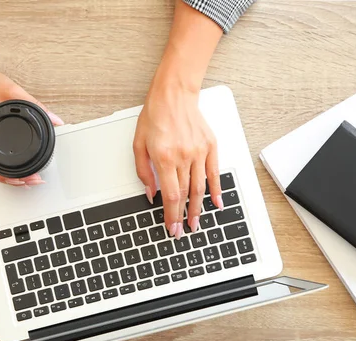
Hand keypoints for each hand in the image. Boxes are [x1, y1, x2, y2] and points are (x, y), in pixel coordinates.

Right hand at [0, 60, 63, 187]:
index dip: (6, 176)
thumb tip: (55, 119)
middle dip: (11, 181)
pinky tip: (14, 172)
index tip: (24, 179)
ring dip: (6, 178)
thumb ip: (36, 105)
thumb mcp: (14, 92)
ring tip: (26, 181)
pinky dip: (1, 171)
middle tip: (33, 181)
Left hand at [133, 81, 222, 238]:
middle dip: (184, 216)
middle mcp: (184, 156)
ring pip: (200, 187)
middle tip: (183, 231)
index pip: (171, 195)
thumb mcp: (138, 144)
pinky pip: (215, 172)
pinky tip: (217, 202)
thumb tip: (150, 193)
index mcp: (164, 157)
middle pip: (186, 194)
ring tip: (196, 222)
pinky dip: (217, 189)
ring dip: (199, 208)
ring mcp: (199, 151)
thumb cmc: (154, 116)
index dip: (171, 214)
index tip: (172, 227)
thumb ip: (143, 171)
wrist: (174, 94)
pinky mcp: (210, 146)